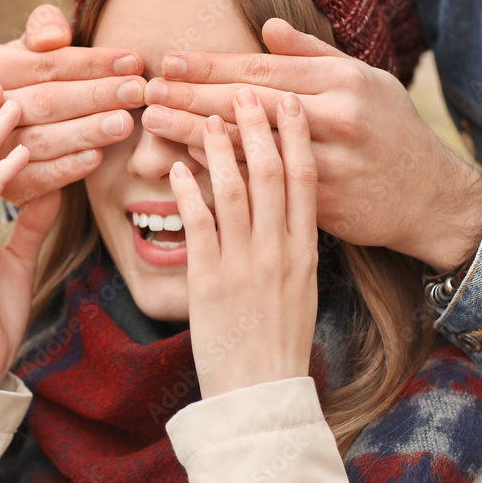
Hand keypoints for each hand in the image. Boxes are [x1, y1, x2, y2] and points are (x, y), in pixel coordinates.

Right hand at [0, 4, 145, 204]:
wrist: (15, 129)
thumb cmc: (35, 78)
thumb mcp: (35, 46)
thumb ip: (44, 26)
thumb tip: (53, 38)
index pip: (47, 64)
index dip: (92, 63)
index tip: (133, 62)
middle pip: (46, 102)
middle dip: (96, 96)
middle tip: (137, 92)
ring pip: (42, 140)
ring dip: (86, 132)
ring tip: (124, 123)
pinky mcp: (8, 185)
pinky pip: (38, 178)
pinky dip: (67, 168)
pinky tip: (97, 157)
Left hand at [149, 18, 481, 270]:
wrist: (428, 197)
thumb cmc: (392, 131)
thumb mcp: (365, 79)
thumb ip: (313, 53)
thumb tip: (267, 26)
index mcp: (343, 81)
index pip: (263, 69)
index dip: (213, 66)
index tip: (172, 62)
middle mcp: (335, 117)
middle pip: (249, 104)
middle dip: (193, 95)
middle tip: (150, 90)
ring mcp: (327, 162)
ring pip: (249, 145)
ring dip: (196, 133)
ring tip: (156, 123)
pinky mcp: (320, 202)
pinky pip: (262, 183)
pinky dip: (225, 170)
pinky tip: (190, 161)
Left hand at [169, 89, 318, 398]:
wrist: (263, 391)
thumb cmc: (279, 341)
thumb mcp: (299, 288)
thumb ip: (290, 247)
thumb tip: (280, 211)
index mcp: (304, 249)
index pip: (304, 179)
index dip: (294, 136)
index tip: (286, 102)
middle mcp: (279, 249)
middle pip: (271, 172)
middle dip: (257, 127)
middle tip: (244, 91)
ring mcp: (245, 262)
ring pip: (234, 188)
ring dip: (219, 147)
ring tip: (207, 116)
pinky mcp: (210, 279)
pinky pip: (199, 222)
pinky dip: (187, 189)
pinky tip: (176, 165)